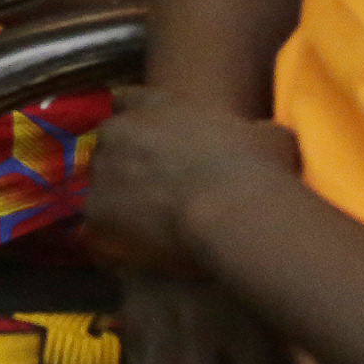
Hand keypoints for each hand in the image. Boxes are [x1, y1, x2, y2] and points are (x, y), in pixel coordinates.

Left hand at [84, 87, 310, 278]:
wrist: (231, 208)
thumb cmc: (255, 167)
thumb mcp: (268, 136)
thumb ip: (251, 132)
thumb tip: (263, 140)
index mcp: (156, 105)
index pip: (127, 101)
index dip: (134, 122)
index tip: (145, 140)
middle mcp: (120, 132)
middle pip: (110, 146)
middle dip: (125, 167)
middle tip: (155, 194)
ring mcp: (101, 172)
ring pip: (101, 190)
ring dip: (119, 207)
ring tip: (148, 234)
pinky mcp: (95, 214)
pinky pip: (96, 234)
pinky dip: (112, 247)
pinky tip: (134, 262)